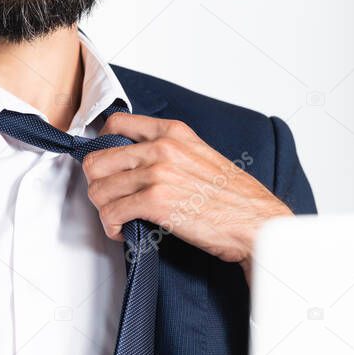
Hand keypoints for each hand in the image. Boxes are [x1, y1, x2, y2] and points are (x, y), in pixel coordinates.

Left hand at [84, 115, 292, 279]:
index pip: (116, 124)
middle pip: (98, 160)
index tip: (106, 167)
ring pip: (99, 189)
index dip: (102, 148)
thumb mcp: (201, 156)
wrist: (255, 223)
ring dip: (104, 209)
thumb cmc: (235, 197)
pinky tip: (123, 231)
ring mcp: (157, 174)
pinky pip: (112, 213)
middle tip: (110, 199)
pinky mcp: (155, 203)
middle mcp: (162, 148)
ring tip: (119, 218)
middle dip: (98, 185)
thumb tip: (137, 161)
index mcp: (173, 132)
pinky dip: (111, 226)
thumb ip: (169, 151)